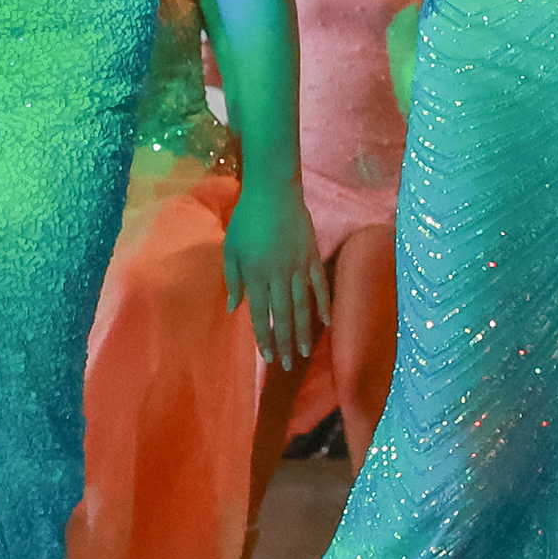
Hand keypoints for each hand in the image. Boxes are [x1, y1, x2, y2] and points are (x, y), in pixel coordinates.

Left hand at [222, 179, 331, 368]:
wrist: (274, 193)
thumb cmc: (246, 220)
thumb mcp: (231, 249)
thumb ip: (233, 280)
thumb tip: (233, 309)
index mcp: (256, 275)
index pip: (260, 313)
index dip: (264, 337)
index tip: (267, 357)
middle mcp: (279, 276)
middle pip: (283, 316)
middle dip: (285, 342)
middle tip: (287, 365)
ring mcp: (298, 268)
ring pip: (303, 306)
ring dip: (304, 331)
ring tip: (305, 352)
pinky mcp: (312, 257)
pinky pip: (319, 286)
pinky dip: (324, 305)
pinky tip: (326, 322)